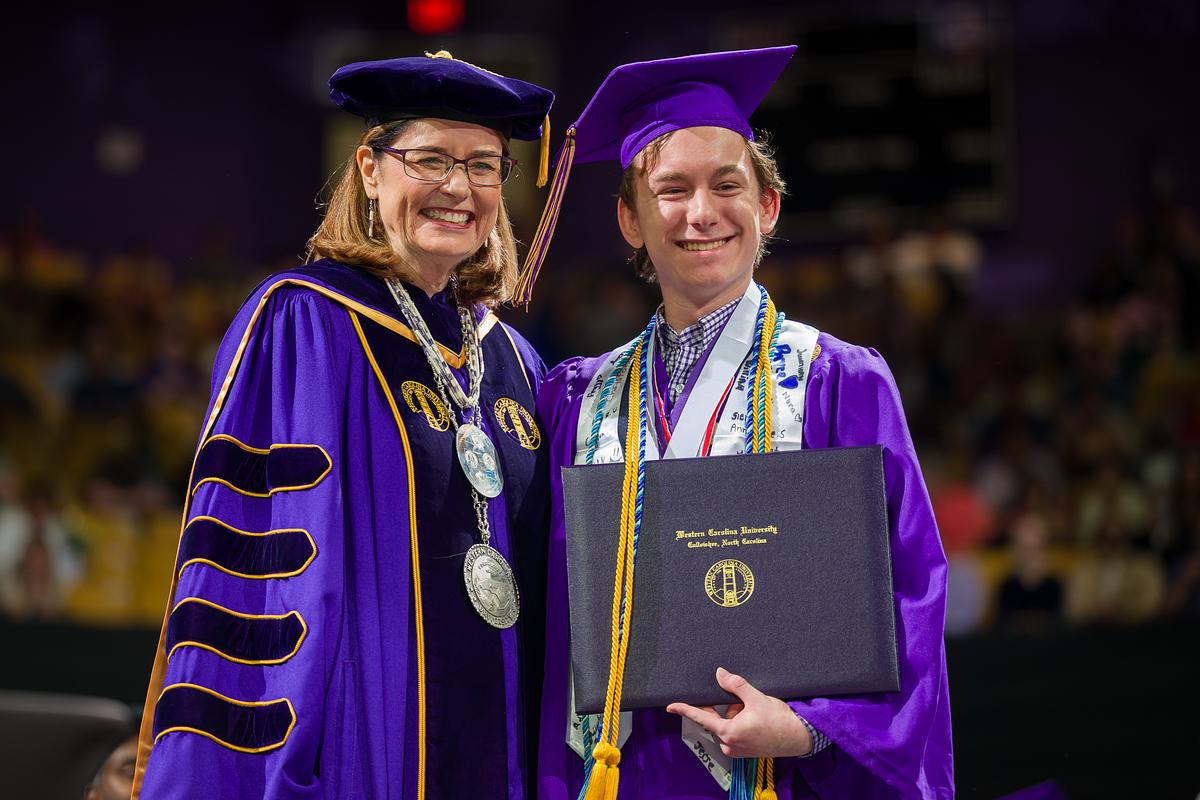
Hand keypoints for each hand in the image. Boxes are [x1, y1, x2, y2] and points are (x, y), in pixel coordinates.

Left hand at [666, 667, 812, 757]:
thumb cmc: (779, 720)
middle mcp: (729, 744)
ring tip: (756, 712)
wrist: (799, 737)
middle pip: (716, 719)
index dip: (684, 710)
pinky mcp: (743, 751)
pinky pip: (734, 732)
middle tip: (745, 703)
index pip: (701, 717)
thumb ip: (735, 685)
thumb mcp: (756, 698)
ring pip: (726, 724)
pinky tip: (756, 719)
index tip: (670, 706)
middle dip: (727, 707)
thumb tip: (720, 673)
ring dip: (735, 715)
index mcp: (729, 732)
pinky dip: (740, 722)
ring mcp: (736, 749)